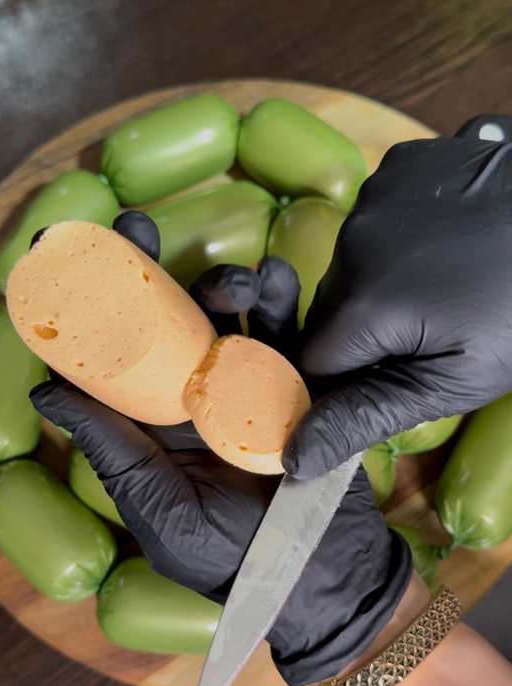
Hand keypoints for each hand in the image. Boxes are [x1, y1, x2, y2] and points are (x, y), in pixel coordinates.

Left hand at [30, 212, 410, 685]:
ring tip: (238, 280)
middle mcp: (190, 394)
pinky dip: (282, 302)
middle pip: (164, 319)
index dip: (83, 307)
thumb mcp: (159, 510)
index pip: (108, 357)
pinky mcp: (292, 383)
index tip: (58, 257)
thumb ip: (111, 451)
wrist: (316, 574)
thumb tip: (45, 392)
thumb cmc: (226, 557)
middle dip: (148, 271)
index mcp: (149, 423)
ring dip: (224, 284)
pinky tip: (278, 281)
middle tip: (136, 228)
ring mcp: (243, 384)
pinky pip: (285, 333)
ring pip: (225, 316)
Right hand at [281, 115, 511, 477]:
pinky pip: (372, 220)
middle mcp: (352, 237)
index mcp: (362, 301)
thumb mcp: (452, 381)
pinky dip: (395, 240)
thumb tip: (295, 458)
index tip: (398, 371)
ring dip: (378, 284)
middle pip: (327, 310)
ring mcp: (376, 192)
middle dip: (363, 331)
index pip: (311, 358)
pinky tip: (443, 243)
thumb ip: (366, 416)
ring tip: (444, 285)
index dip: (349, 376)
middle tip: (433, 329)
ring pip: (348, 266)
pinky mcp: (399, 165)